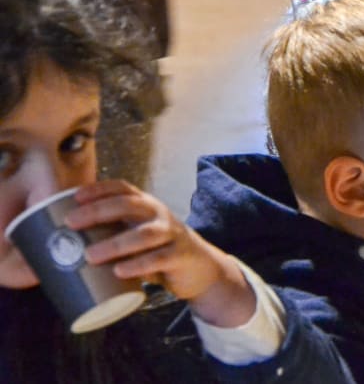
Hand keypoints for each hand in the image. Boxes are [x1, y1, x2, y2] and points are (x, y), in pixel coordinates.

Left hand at [65, 180, 255, 327]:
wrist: (200, 268)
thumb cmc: (159, 251)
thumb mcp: (138, 236)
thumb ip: (114, 235)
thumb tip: (68, 244)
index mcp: (146, 206)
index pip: (123, 188)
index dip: (99, 189)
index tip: (74, 197)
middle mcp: (159, 214)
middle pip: (130, 205)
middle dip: (98, 211)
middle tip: (71, 222)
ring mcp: (171, 234)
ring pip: (144, 234)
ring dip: (115, 244)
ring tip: (90, 255)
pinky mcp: (180, 256)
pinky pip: (159, 258)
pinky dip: (138, 264)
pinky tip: (120, 271)